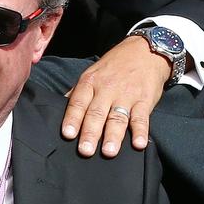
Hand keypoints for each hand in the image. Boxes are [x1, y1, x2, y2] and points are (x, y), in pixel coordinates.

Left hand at [61, 37, 170, 156]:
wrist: (144, 51)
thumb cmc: (113, 67)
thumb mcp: (91, 74)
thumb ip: (77, 93)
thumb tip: (59, 108)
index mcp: (90, 83)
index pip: (78, 102)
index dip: (72, 118)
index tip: (68, 134)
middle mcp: (107, 89)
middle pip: (96, 113)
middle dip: (90, 132)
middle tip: (85, 151)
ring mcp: (126, 95)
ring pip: (118, 117)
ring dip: (113, 136)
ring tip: (109, 152)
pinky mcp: (144, 100)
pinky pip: (142, 117)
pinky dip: (141, 131)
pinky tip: (138, 144)